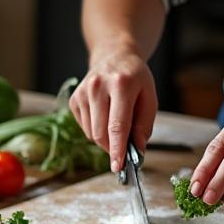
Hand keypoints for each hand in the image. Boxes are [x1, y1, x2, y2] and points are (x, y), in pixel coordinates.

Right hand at [69, 46, 158, 172]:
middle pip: (100, 133)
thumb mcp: (149, 97)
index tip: (118, 166)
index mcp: (121, 84)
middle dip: (112, 147)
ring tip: (115, 121)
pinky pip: (84, 127)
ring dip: (105, 138)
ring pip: (91, 133)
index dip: (117, 149)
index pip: (117, 125)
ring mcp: (82, 92)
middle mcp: (98, 86)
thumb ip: (144, 125)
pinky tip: (103, 114)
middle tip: (124, 150)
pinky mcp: (74, 99)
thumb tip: (136, 150)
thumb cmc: (135, 79)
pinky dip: (95, 129)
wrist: (114, 56)